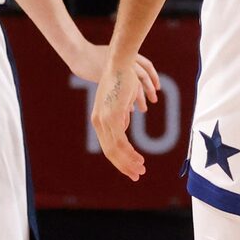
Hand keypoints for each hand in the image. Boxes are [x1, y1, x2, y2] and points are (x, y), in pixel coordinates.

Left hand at [90, 55, 152, 181]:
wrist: (119, 65)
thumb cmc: (122, 80)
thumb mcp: (120, 102)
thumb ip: (121, 116)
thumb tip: (123, 128)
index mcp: (99, 120)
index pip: (107, 145)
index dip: (119, 158)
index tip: (131, 167)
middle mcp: (98, 122)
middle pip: (109, 152)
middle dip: (124, 166)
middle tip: (137, 175)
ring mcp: (104, 120)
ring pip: (115, 150)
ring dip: (129, 162)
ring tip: (141, 170)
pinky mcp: (112, 117)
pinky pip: (121, 141)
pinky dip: (130, 153)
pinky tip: (140, 159)